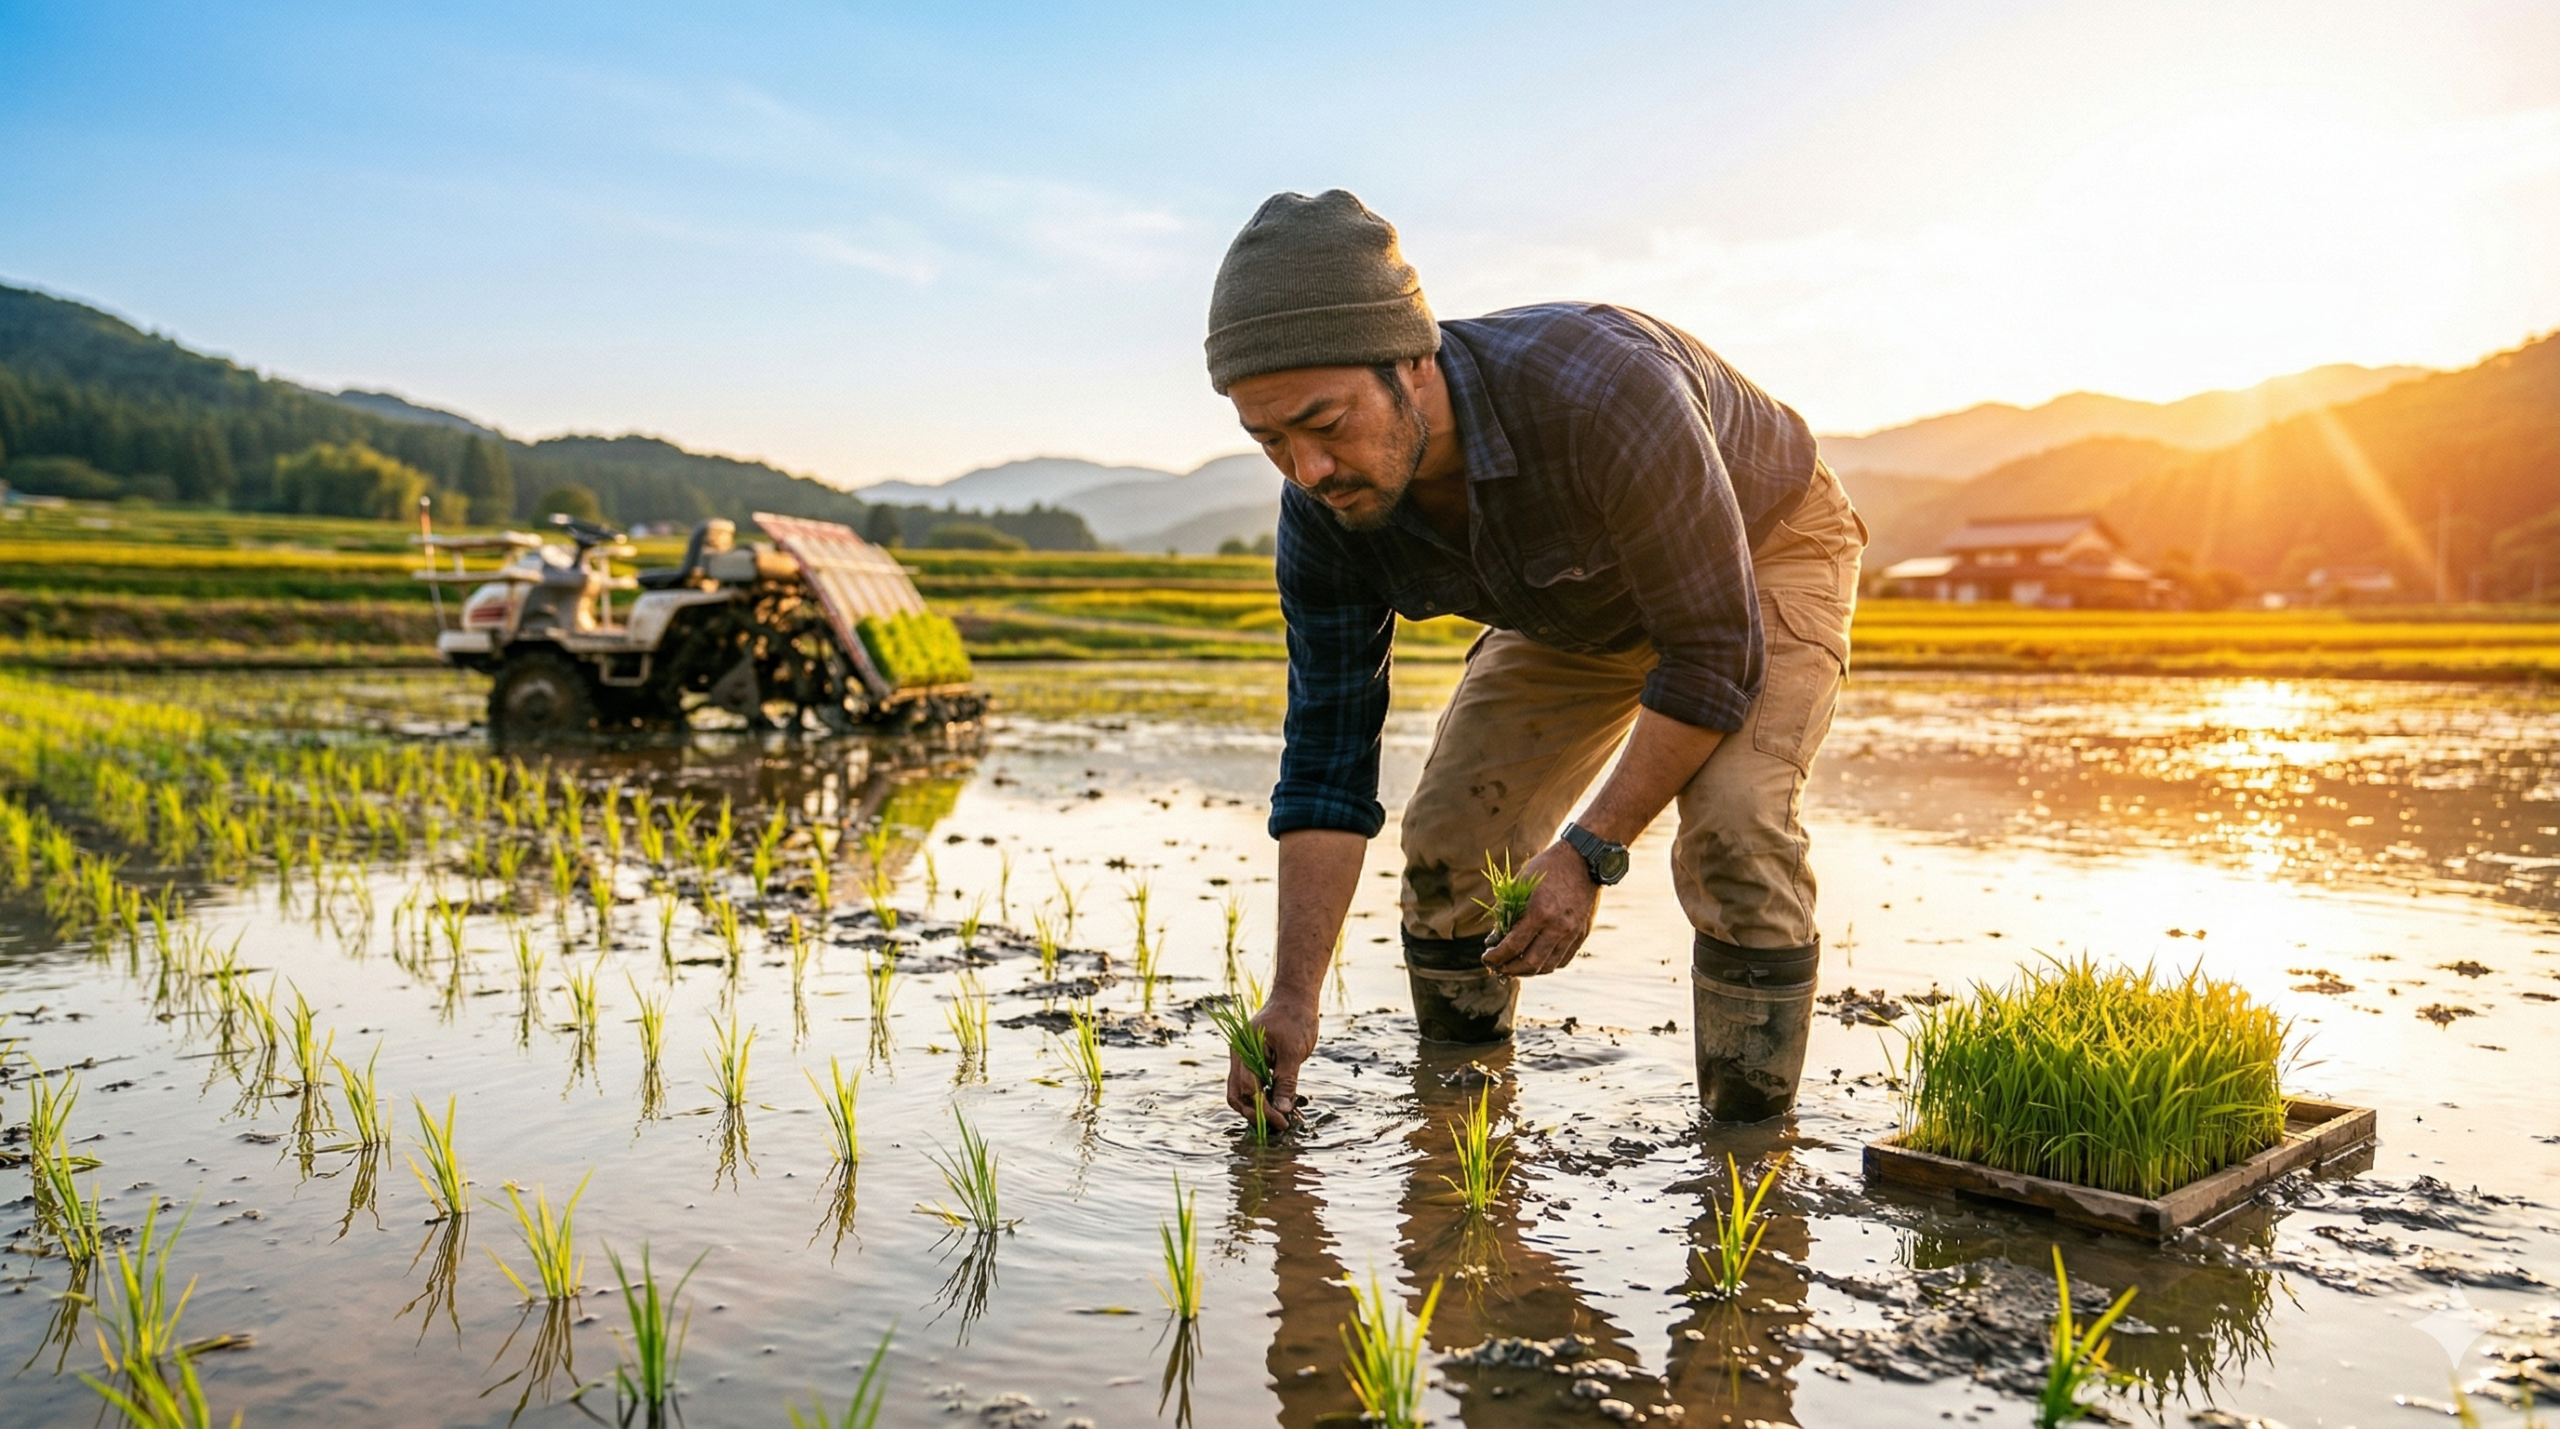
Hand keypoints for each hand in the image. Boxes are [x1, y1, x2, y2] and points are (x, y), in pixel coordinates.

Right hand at [1228, 992, 1318, 1130]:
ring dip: (1258, 1107)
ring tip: (1280, 1118)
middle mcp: (1238, 1057)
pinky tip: (1280, 1104)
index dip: (1264, 1110)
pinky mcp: (1253, 1061)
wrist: (1294, 996)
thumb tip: (1282, 1110)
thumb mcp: (1294, 1051)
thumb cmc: (1295, 1019)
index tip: (1282, 1122)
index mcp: (1243, 1051)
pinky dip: (1264, 1096)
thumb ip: (1286, 1081)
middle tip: (1278, 1126)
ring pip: (1243, 1092)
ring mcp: (1243, 1059)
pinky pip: (1253, 1084)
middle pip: (1238, 1095)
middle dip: (1255, 1114)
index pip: (1249, 1090)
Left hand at [1480, 841, 1598, 977]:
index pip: (1513, 947)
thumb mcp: (1521, 883)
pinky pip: (1563, 960)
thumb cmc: (1547, 868)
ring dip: (1528, 971)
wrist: (1584, 860)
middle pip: (1530, 963)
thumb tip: (1494, 940)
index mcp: (1539, 912)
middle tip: (1498, 968)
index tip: (1486, 959)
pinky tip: (1536, 960)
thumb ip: (1507, 912)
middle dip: (1509, 970)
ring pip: (1548, 966)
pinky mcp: (1582, 934)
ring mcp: (1572, 932)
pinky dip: (1547, 965)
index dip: (1496, 958)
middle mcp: (1558, 926)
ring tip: (1515, 967)